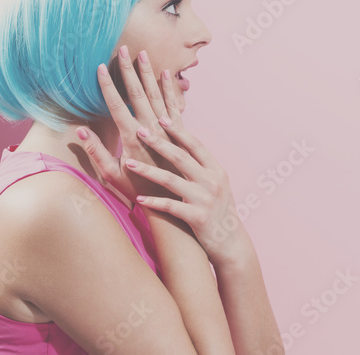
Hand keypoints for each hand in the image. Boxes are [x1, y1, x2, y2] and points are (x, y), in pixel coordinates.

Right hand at [74, 45, 183, 201]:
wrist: (172, 200)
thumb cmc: (138, 190)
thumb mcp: (111, 175)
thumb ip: (96, 151)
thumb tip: (79, 130)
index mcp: (132, 137)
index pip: (117, 105)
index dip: (108, 85)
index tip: (101, 67)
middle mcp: (151, 129)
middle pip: (138, 93)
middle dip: (129, 70)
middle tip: (125, 48)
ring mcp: (166, 129)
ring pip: (156, 94)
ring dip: (149, 73)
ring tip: (144, 53)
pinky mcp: (179, 132)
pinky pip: (174, 104)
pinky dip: (170, 88)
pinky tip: (166, 73)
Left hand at [125, 120, 249, 267]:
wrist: (231, 243)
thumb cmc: (218, 212)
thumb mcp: (216, 185)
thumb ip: (202, 168)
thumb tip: (183, 147)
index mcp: (216, 170)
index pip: (195, 145)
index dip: (178, 131)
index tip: (160, 118)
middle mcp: (212, 181)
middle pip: (181, 157)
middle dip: (158, 142)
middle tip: (139, 130)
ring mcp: (205, 199)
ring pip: (171, 180)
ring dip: (147, 171)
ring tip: (128, 162)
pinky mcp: (197, 217)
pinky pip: (171, 207)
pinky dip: (153, 202)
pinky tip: (139, 200)